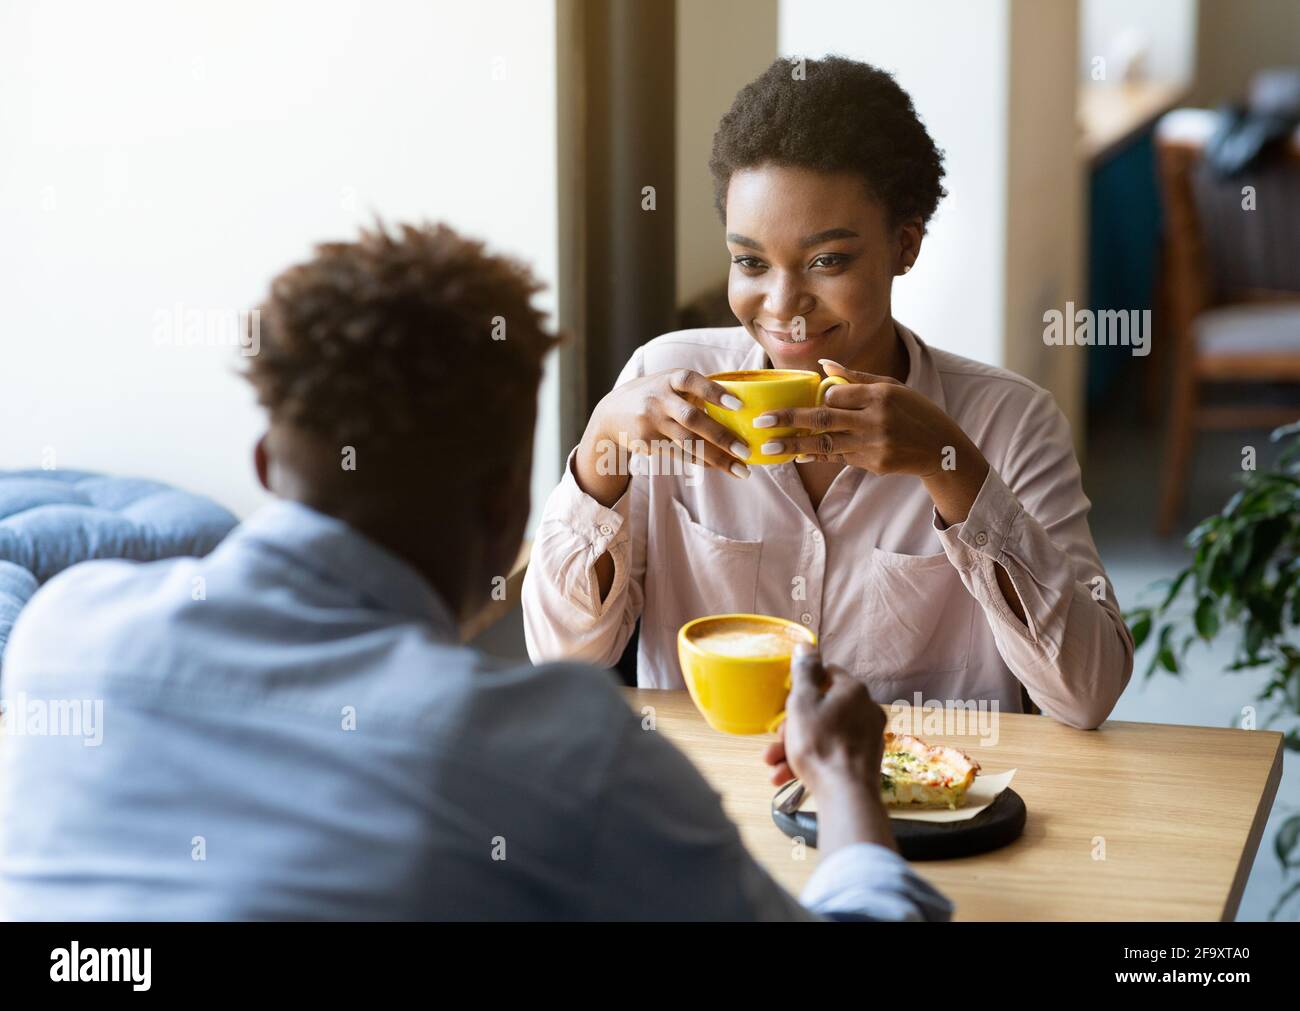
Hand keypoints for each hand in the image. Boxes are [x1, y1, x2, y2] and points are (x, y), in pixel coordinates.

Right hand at [575, 369, 752, 507]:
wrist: (611, 414)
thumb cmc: (655, 395)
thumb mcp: (670, 382)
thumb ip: (698, 389)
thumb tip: (742, 403)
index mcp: (669, 379)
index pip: (692, 382)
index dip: (715, 392)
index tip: (739, 405)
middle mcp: (659, 399)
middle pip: (692, 419)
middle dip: (722, 437)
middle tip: (747, 451)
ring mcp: (651, 423)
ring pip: (688, 443)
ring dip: (717, 459)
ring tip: (742, 471)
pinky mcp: (647, 443)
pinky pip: (680, 455)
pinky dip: (702, 462)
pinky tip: (721, 468)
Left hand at [751, 358, 978, 478]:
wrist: (941, 449)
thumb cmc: (914, 411)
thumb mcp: (891, 387)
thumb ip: (856, 377)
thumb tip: (823, 365)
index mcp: (880, 396)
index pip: (835, 395)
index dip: (816, 398)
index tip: (795, 400)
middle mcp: (876, 420)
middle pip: (823, 420)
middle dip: (789, 421)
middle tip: (762, 423)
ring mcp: (874, 445)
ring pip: (826, 444)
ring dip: (795, 445)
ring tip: (770, 447)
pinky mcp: (873, 464)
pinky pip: (838, 458)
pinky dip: (817, 455)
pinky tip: (798, 454)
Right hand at [762, 643, 884, 794]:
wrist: (844, 794)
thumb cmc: (819, 744)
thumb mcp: (802, 702)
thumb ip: (804, 672)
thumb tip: (807, 645)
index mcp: (853, 689)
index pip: (826, 674)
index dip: (802, 686)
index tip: (787, 703)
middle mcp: (866, 708)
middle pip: (822, 708)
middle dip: (792, 727)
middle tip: (776, 741)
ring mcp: (867, 736)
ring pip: (824, 734)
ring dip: (794, 748)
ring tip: (773, 765)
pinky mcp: (864, 760)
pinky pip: (832, 752)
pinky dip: (811, 761)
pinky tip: (786, 776)